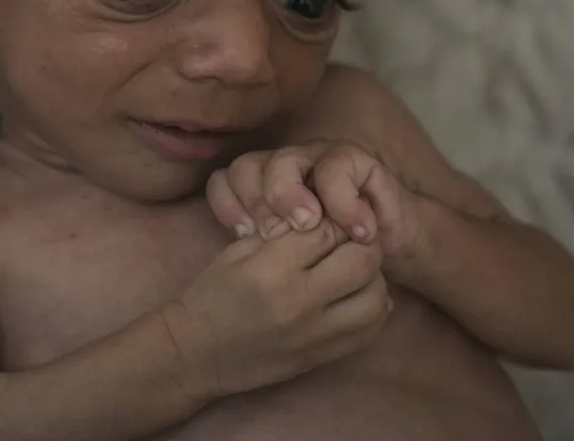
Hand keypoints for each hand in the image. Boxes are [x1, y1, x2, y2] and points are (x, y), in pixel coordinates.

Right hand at [162, 219, 390, 398]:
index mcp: (272, 267)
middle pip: (363, 259)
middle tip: (351, 240)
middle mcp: (300, 301)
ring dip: (372, 277)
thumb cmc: (214, 294)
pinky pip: (370, 329)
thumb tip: (328, 216)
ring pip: (376, 296)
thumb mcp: (240, 249)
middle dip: (362, 242)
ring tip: (355, 269)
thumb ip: (285, 231)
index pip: (328, 229)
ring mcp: (316, 334)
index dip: (335, 218)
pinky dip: (373, 308)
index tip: (332, 219)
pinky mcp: (323, 357)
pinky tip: (357, 296)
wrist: (196, 353)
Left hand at [206, 141, 422, 261]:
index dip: (226, 205)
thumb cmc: (333, 258)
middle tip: (273, 234)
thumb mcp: (291, 263)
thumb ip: (264, 253)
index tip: (241, 235)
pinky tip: (353, 230)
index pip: (223, 182)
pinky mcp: (353, 160)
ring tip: (306, 226)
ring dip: (289, 194)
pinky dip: (341, 200)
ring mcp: (316, 159)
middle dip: (255, 202)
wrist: (390, 245)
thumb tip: (236, 260)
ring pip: (283, 160)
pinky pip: (335, 168)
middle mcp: (283, 169)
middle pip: (246, 167)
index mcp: (259, 189)